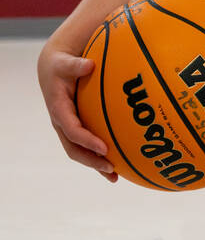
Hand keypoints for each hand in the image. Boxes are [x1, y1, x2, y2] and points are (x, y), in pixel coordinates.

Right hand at [37, 45, 117, 181]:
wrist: (51, 70)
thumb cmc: (61, 65)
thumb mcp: (65, 62)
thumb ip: (76, 64)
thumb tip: (89, 65)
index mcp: (58, 109)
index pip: (72, 130)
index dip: (86, 140)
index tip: (104, 147)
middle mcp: (62, 123)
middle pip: (74, 149)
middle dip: (91, 160)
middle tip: (111, 166)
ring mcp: (68, 128)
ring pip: (80, 152)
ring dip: (96, 165)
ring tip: (115, 176)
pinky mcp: (75, 128)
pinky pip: (86, 146)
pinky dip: (99, 157)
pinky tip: (118, 166)